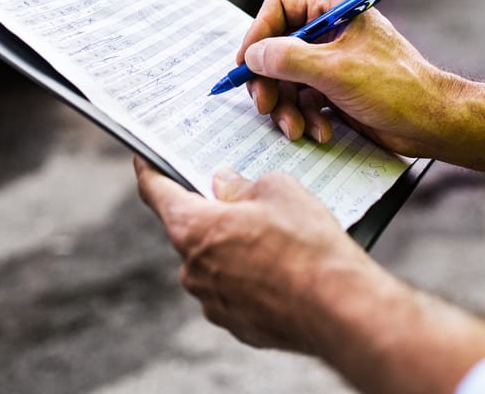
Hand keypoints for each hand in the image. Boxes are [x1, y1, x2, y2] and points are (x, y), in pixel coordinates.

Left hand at [134, 157, 484, 391]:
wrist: (340, 307)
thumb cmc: (307, 244)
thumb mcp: (277, 189)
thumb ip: (243, 184)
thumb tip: (226, 185)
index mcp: (194, 228)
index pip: (156, 193)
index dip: (150, 172)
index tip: (144, 161)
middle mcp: (193, 269)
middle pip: (189, 230)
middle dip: (211, 213)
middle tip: (241, 198)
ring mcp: (213, 302)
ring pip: (214, 263)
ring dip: (233, 248)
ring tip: (275, 238)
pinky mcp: (237, 324)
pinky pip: (234, 291)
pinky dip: (250, 278)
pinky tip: (282, 269)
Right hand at [237, 0, 457, 157]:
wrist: (432, 123)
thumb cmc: (397, 87)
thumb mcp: (335, 70)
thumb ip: (288, 59)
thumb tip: (254, 55)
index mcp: (335, 9)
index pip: (280, 7)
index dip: (258, 34)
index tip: (247, 64)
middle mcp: (331, 32)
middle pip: (278, 48)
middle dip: (270, 81)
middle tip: (265, 104)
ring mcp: (333, 62)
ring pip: (287, 79)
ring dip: (287, 107)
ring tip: (296, 128)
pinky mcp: (336, 89)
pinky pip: (304, 99)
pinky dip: (306, 117)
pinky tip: (320, 131)